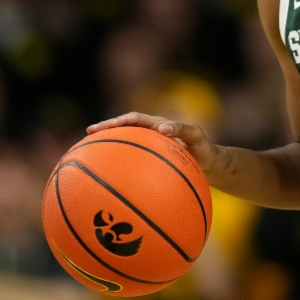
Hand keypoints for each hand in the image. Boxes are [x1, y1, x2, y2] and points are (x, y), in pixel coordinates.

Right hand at [87, 112, 218, 173]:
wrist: (211, 165)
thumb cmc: (204, 150)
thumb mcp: (198, 138)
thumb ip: (184, 130)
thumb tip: (163, 128)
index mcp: (157, 126)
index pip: (134, 119)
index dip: (117, 122)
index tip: (101, 128)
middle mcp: (151, 134)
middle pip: (124, 129)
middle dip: (106, 130)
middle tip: (88, 134)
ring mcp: (150, 147)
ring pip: (126, 144)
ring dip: (110, 146)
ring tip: (91, 154)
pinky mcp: (151, 161)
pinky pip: (134, 162)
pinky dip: (122, 167)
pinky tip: (111, 180)